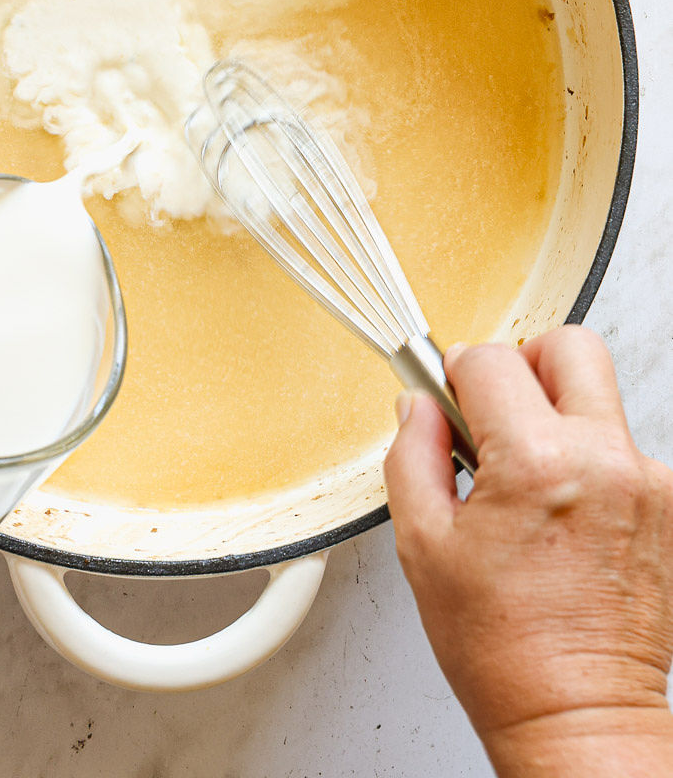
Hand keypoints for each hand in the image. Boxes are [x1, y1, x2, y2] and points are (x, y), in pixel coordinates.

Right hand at [385, 326, 672, 777]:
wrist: (578, 715)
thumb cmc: (504, 648)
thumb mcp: (423, 544)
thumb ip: (413, 454)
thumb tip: (419, 406)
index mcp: (538, 463)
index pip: (491, 359)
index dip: (454, 373)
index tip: (445, 399)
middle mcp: (605, 460)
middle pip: (569, 346)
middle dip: (523, 363)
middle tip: (496, 411)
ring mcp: (648, 482)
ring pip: (598, 398)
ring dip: (557, 417)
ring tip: (527, 480)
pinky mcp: (670, 506)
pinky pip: (621, 447)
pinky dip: (587, 461)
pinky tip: (560, 514)